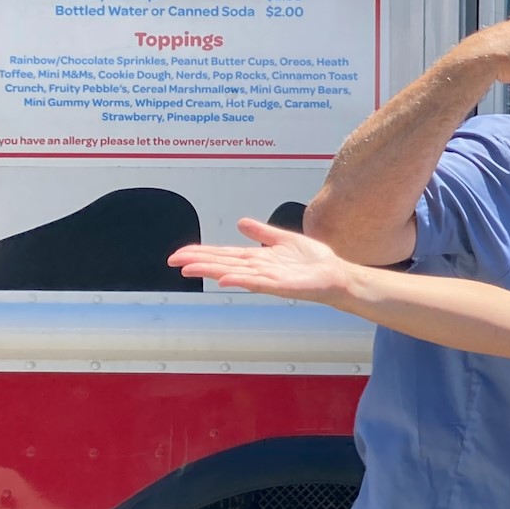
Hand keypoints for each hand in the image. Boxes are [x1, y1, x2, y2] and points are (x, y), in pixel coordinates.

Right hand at [171, 219, 357, 302]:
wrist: (335, 274)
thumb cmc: (313, 262)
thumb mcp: (283, 239)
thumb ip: (262, 232)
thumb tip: (240, 222)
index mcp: (257, 258)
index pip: (223, 254)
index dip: (201, 253)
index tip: (180, 254)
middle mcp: (258, 269)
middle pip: (222, 263)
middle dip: (198, 261)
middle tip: (174, 262)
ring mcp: (268, 278)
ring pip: (233, 273)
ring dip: (211, 271)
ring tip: (189, 269)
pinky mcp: (281, 285)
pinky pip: (257, 283)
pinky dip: (241, 280)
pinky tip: (225, 279)